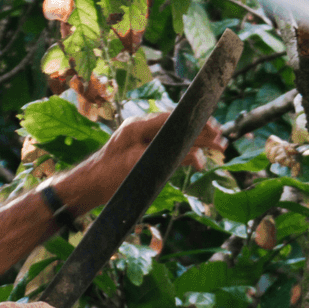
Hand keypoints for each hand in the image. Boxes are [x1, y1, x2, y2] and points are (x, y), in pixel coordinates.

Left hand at [55, 111, 226, 210]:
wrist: (87, 188)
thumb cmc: (107, 176)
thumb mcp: (140, 167)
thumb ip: (168, 160)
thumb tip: (196, 157)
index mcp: (139, 126)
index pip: (174, 119)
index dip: (196, 123)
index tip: (214, 129)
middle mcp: (141, 129)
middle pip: (177, 128)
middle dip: (201, 134)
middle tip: (222, 142)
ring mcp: (141, 141)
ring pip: (174, 138)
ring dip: (195, 144)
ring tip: (217, 148)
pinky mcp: (141, 153)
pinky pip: (167, 149)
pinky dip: (183, 153)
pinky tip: (196, 160)